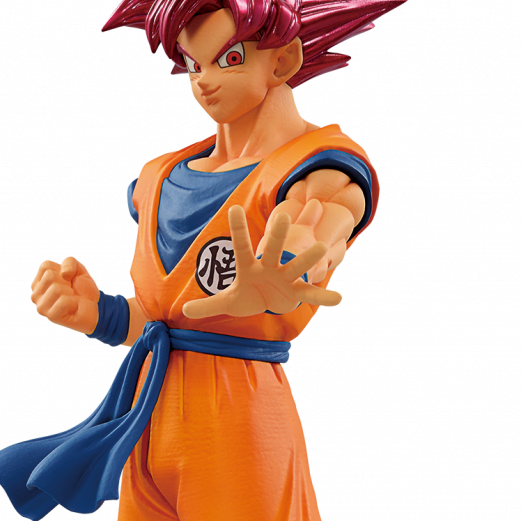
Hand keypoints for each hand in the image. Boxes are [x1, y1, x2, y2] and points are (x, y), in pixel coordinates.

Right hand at [29, 256, 99, 333]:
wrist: (94, 306)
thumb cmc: (81, 288)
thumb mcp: (77, 268)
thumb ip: (69, 261)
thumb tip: (64, 273)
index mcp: (39, 281)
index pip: (45, 266)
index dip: (62, 270)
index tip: (67, 280)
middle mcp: (36, 294)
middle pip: (49, 276)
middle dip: (65, 282)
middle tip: (70, 291)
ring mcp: (41, 306)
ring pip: (56, 289)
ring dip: (69, 293)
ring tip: (71, 299)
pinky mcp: (50, 316)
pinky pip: (63, 301)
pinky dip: (73, 302)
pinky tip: (72, 307)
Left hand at [181, 207, 343, 320]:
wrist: (269, 302)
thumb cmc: (248, 296)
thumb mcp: (227, 302)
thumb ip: (207, 306)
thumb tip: (184, 312)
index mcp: (250, 266)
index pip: (242, 246)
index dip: (239, 229)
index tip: (235, 208)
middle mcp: (269, 266)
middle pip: (273, 248)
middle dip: (279, 236)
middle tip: (283, 216)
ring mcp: (285, 277)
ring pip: (297, 266)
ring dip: (308, 259)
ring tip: (321, 249)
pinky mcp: (297, 291)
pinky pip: (311, 293)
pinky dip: (324, 296)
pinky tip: (338, 299)